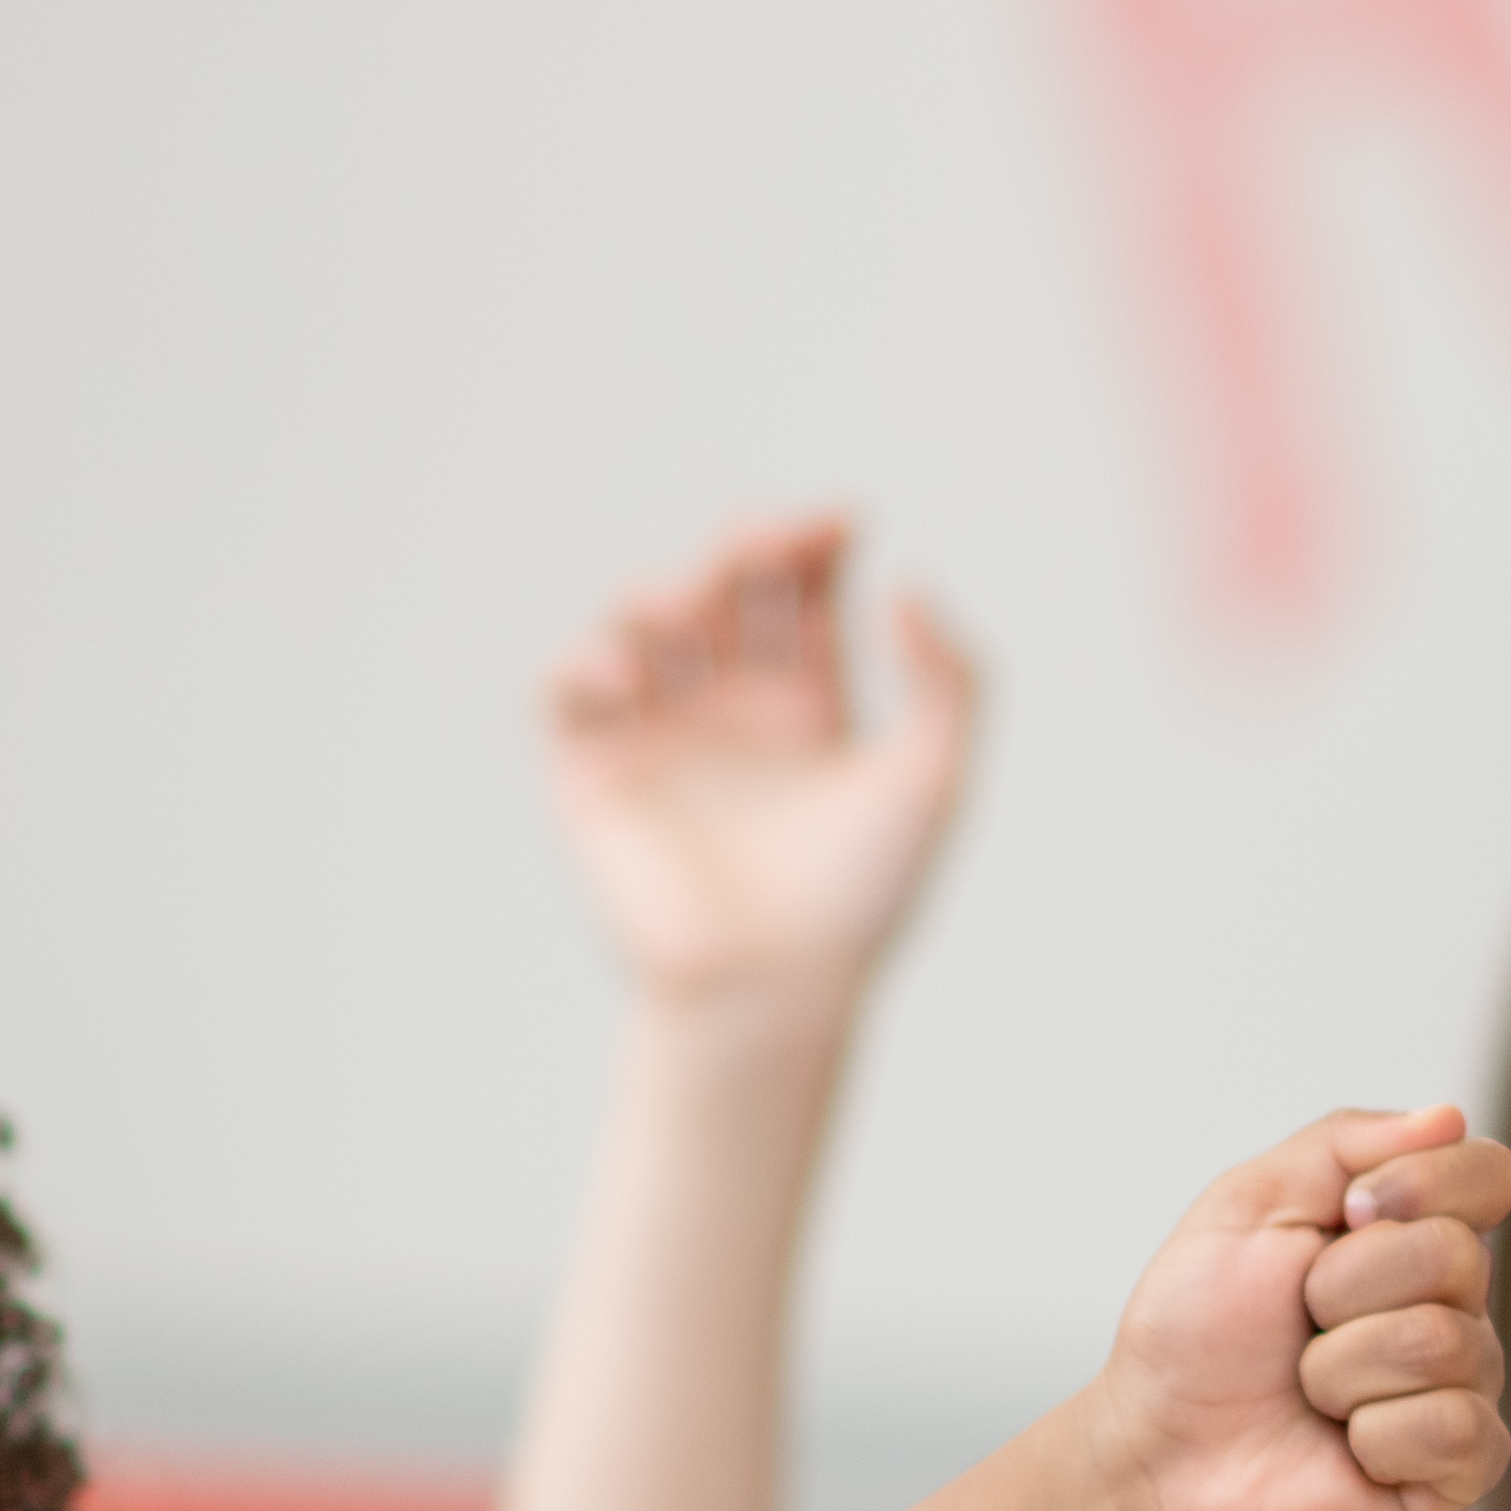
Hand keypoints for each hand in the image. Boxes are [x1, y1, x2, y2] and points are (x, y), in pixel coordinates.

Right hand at [545, 513, 979, 1040]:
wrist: (775, 989)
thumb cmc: (859, 896)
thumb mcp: (932, 778)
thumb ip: (948, 679)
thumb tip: (906, 580)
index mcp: (806, 703)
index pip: (801, 591)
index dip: (813, 541)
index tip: (840, 520)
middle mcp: (728, 708)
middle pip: (723, 587)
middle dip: (742, 547)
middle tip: (764, 543)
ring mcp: (656, 734)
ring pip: (640, 619)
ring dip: (662, 589)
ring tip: (691, 605)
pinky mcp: (590, 771)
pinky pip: (562, 688)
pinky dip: (582, 659)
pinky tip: (631, 672)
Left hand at [1086, 1103, 1510, 1510]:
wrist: (1156, 1460)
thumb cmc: (1194, 1338)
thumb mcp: (1249, 1205)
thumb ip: (1344, 1144)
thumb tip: (1450, 1117)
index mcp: (1414, 1235)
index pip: (1491, 1175)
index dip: (1419, 1185)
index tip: (1341, 1216)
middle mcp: (1454, 1308)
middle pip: (1457, 1257)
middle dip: (1343, 1287)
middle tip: (1298, 1326)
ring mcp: (1460, 1389)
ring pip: (1443, 1344)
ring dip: (1339, 1369)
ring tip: (1308, 1395)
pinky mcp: (1458, 1471)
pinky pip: (1457, 1429)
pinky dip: (1375, 1438)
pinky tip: (1345, 1451)